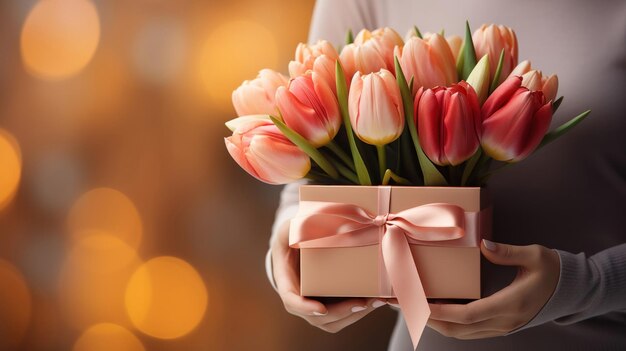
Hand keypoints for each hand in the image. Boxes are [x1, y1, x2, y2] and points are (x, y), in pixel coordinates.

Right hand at [270, 220, 386, 332]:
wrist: (294, 247)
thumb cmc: (290, 236)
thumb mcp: (288, 229)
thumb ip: (296, 227)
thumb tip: (318, 226)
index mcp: (286, 280)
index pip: (291, 300)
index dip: (305, 307)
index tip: (322, 308)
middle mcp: (299, 298)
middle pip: (317, 317)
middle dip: (342, 312)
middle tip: (362, 303)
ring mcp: (314, 304)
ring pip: (333, 321)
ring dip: (355, 315)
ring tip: (376, 301)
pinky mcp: (329, 304)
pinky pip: (343, 316)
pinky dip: (360, 311)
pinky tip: (377, 300)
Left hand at [427, 239, 559, 338]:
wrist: (572, 292)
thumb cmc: (553, 271)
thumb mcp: (536, 255)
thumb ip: (508, 251)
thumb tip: (483, 244)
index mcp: (511, 304)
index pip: (468, 314)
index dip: (441, 311)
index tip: (419, 302)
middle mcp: (505, 321)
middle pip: (459, 329)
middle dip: (429, 319)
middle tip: (406, 304)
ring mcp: (503, 327)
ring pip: (463, 333)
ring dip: (437, 323)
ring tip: (414, 307)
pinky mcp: (501, 326)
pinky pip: (470, 330)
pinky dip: (450, 323)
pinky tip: (436, 310)